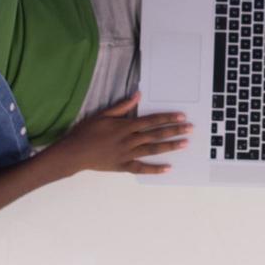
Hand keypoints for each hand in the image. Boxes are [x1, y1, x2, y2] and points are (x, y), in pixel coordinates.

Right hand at [52, 90, 190, 174]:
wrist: (74, 153)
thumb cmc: (86, 132)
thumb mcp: (102, 114)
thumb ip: (122, 106)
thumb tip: (137, 95)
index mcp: (125, 126)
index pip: (152, 121)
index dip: (168, 118)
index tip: (181, 117)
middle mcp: (129, 140)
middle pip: (156, 135)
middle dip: (175, 131)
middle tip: (190, 129)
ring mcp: (127, 154)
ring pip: (153, 150)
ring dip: (170, 146)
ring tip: (184, 144)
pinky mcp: (123, 166)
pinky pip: (142, 168)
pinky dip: (155, 169)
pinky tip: (168, 168)